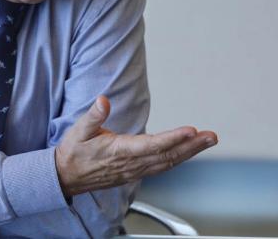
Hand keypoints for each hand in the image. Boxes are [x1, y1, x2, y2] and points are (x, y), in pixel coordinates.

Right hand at [55, 96, 216, 196]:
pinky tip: (188, 152)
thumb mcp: (78, 130)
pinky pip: (162, 167)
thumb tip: (103, 101)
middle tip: (212, 136)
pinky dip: (178, 159)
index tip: (192, 130)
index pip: (152, 145)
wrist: (65, 177)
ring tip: (207, 140)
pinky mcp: (135, 173)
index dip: (173, 138)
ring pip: (168, 162)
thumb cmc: (73, 153)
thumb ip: (93, 116)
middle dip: (192, 146)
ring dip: (190, 152)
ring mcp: (134, 171)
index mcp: (119, 151)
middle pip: (168, 155)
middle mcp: (131, 164)